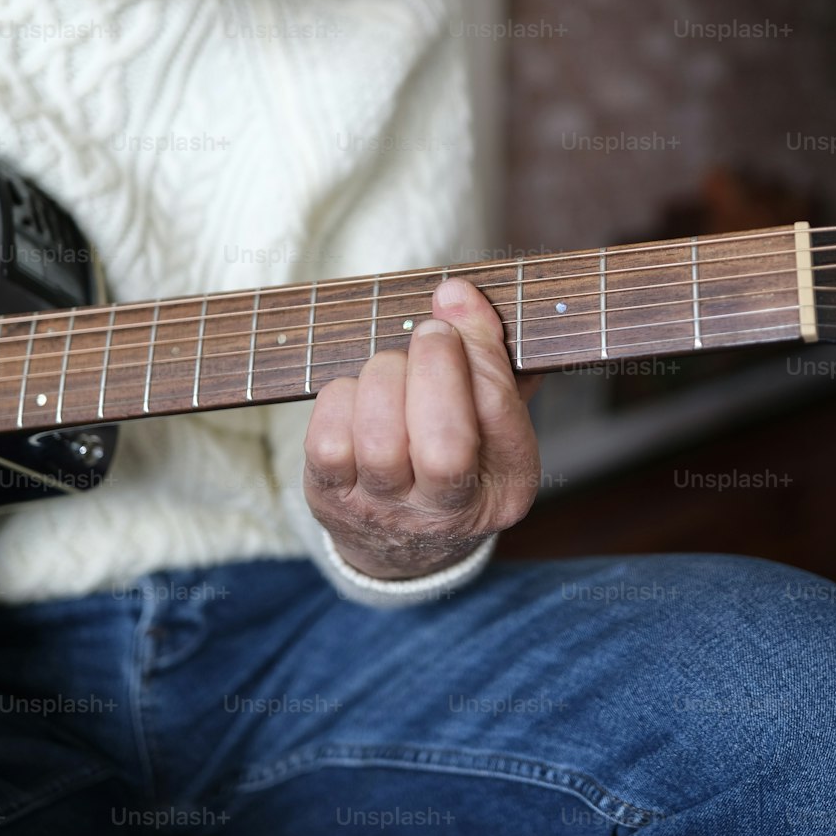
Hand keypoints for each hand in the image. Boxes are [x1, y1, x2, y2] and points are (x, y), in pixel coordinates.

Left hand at [303, 277, 544, 579]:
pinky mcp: (332, 498)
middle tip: (431, 334)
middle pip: (442, 446)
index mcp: (506, 487)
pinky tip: (359, 396)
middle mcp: (449, 512)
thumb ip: (489, 355)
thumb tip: (455, 295)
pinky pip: (328, 440)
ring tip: (394, 368)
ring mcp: (385, 509)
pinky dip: (341, 399)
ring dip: (384, 378)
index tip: (457, 303)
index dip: (476, 348)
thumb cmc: (459, 453)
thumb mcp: (495, 417)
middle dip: (433, 368)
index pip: (498, 412)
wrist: (405, 540)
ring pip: (378, 438)